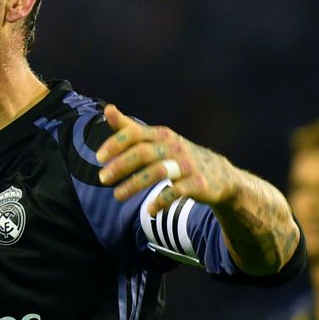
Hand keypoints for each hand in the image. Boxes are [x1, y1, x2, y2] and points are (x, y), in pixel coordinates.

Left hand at [95, 104, 239, 216]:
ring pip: (158, 172)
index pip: (135, 133)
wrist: (220, 175)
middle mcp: (174, 147)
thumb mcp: (156, 140)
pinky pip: (177, 192)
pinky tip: (148, 210)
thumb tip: (107, 109)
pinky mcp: (198, 183)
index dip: (116, 144)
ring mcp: (187, 165)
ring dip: (134, 185)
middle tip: (102, 178)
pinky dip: (160, 201)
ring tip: (117, 196)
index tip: (98, 158)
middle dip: (121, 165)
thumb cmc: (178, 156)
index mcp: (162, 135)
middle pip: (144, 153)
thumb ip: (130, 128)